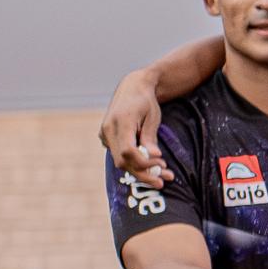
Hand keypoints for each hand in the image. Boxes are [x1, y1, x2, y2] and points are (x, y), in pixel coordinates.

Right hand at [104, 72, 168, 187]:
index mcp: (120, 121)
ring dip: (140, 172)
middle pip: (122, 161)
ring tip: (161, 176)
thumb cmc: (146, 101)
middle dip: (143, 174)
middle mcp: (108, 129)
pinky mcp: (106, 138)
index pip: (128, 151)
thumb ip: (150, 137)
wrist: (132, 88)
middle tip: (163, 180)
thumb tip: (153, 156)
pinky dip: (134, 164)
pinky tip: (150, 168)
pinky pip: (119, 156)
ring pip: (119, 162)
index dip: (144, 162)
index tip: (162, 163)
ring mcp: (104, 134)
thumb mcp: (153, 117)